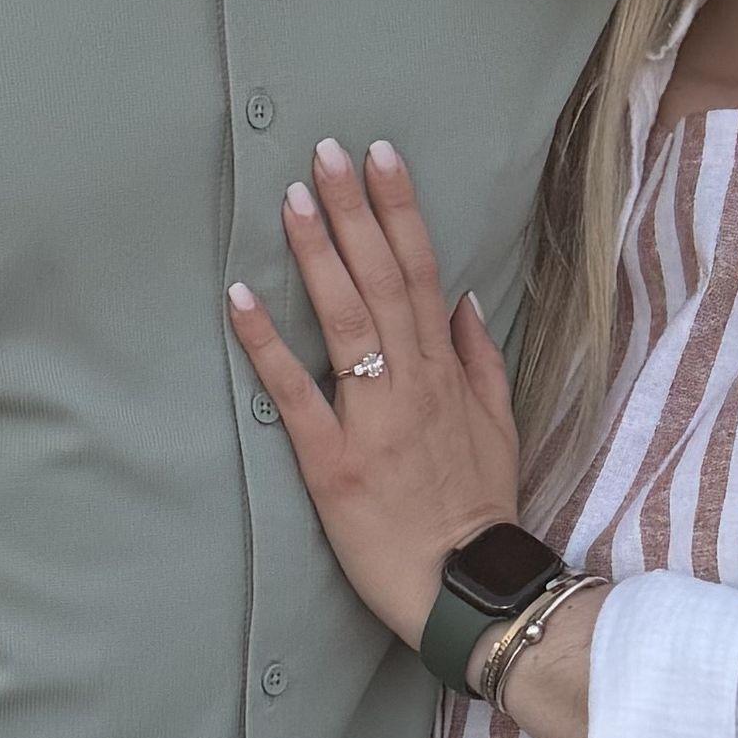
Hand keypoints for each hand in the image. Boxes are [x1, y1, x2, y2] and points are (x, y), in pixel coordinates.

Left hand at [229, 137, 523, 652]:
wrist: (468, 587)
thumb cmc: (477, 509)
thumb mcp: (499, 427)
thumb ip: (481, 361)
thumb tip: (464, 299)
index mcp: (445, 372)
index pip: (422, 272)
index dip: (400, 210)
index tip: (379, 156)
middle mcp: (411, 384)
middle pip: (382, 280)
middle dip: (353, 211)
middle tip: (325, 151)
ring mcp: (372, 420)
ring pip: (346, 321)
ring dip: (317, 256)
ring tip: (292, 199)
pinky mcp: (332, 463)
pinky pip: (297, 394)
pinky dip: (267, 345)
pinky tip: (239, 299)